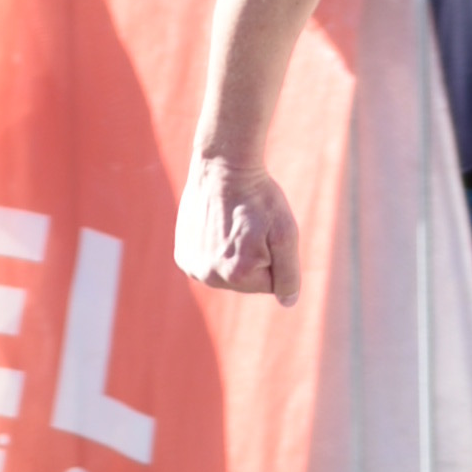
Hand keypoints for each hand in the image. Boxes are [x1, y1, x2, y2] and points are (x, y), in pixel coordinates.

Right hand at [176, 151, 300, 303]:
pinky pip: (209, 263)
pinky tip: (216, 227)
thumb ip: (289, 274)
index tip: (265, 231)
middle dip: (254, 258)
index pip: (271, 283)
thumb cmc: (259, 198)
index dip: (275, 255)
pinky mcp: (182, 257)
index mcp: (238, 275)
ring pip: (228, 272)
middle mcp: (210, 277)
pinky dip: (215, 249)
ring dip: (234, 253)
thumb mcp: (285, 233)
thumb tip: (288, 302)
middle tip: (248, 226)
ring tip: (231, 225)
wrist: (222, 168)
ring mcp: (192, 267)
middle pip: (247, 281)